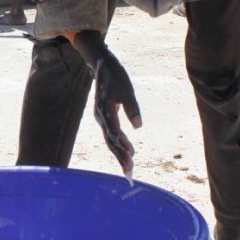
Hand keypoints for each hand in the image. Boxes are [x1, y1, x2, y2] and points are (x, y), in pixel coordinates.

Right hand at [92, 54, 141, 173]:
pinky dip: (117, 146)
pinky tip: (124, 154)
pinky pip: (110, 135)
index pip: (114, 131)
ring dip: (118, 154)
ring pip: (110, 140)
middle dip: (120, 156)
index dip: (122, 143)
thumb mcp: (127, 89)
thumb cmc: (116, 77)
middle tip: (129, 172)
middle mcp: (100, 117)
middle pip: (110, 140)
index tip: (132, 154)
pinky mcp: (104, 118)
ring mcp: (101, 118)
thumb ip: (132, 107)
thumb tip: (138, 126)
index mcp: (105, 110)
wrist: (103, 67)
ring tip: (128, 169)